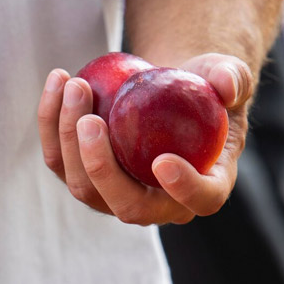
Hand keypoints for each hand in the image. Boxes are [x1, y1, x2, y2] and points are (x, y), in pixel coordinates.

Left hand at [37, 53, 252, 225]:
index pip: (198, 200)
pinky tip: (58, 83)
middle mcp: (159, 204)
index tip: (163, 160)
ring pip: (86, 189)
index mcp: (203, 188)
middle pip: (128, 206)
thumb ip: (231, 78)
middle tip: (91, 120)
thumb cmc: (203, 90)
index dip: (183, 189)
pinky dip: (52, 126)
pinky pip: (62, 163)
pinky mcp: (87, 178)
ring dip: (69, 140)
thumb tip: (224, 86)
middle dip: (103, 168)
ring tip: (74, 86)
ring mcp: (118, 196)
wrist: (168, 94)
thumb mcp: (226, 77)